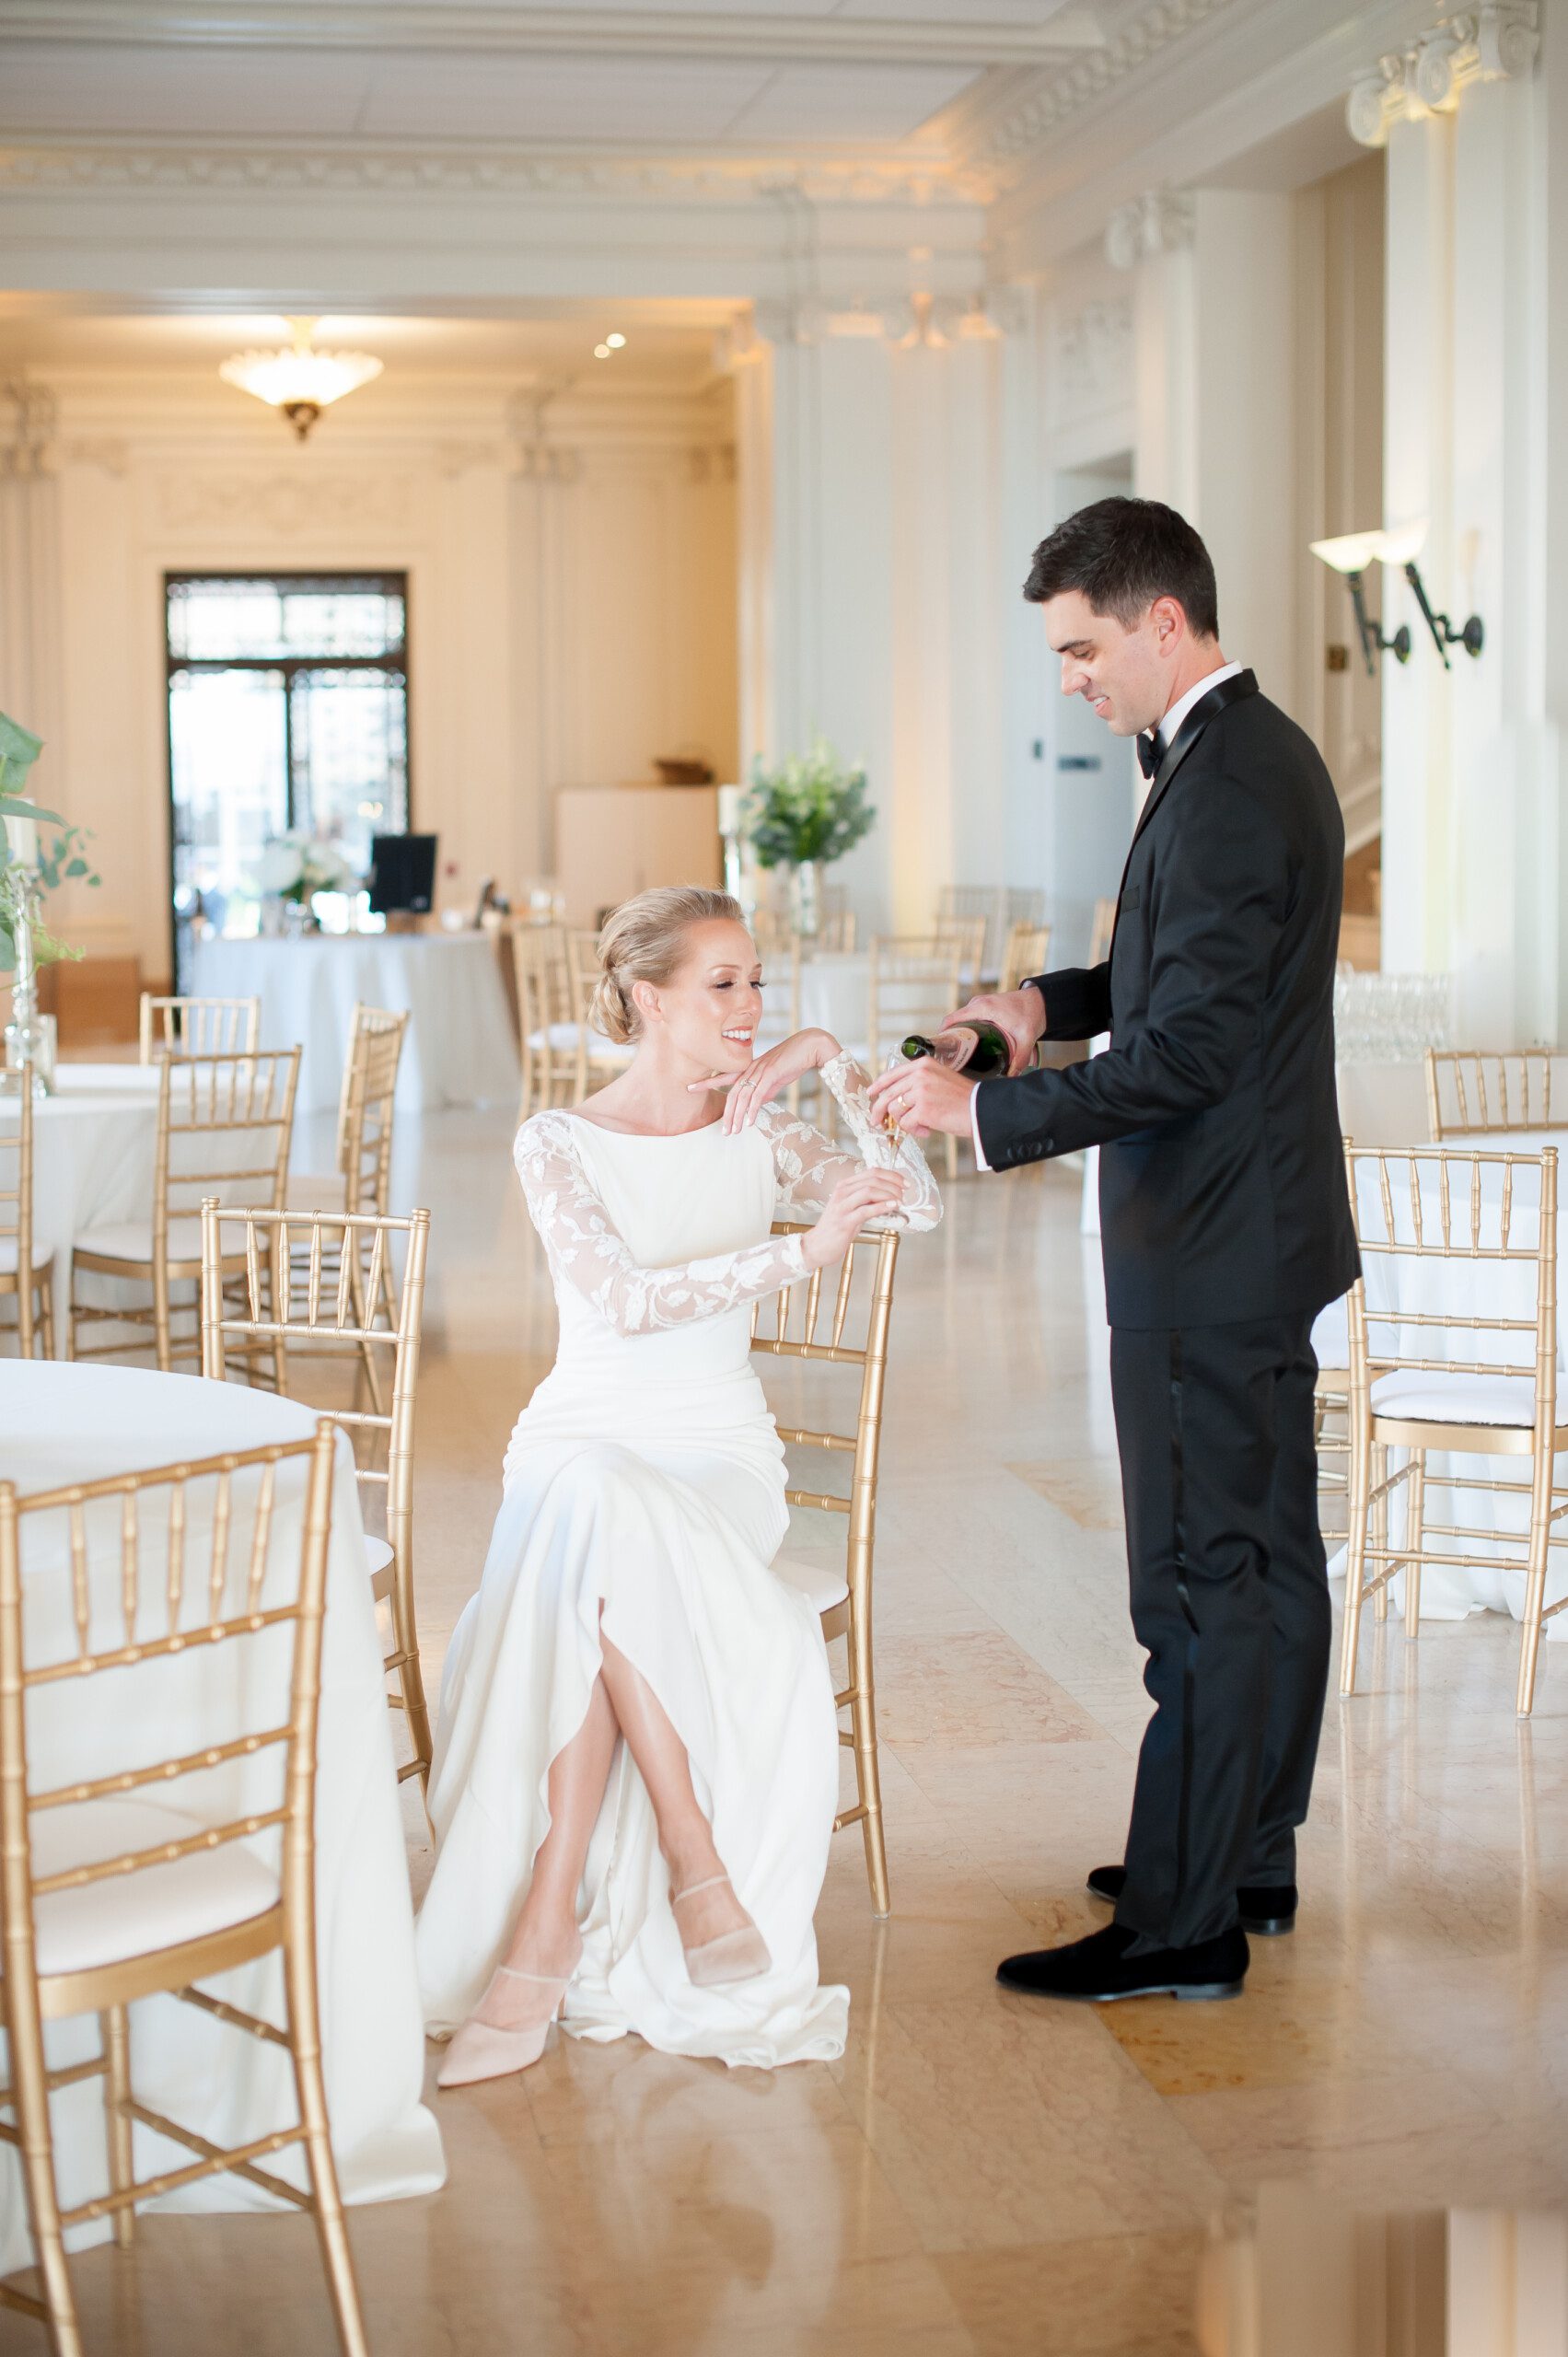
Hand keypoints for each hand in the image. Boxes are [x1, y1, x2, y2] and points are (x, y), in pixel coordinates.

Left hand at [688, 1029, 837, 1133]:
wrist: (809, 1047)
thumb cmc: (792, 1062)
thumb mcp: (775, 1079)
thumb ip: (764, 1091)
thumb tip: (755, 1105)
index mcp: (749, 1068)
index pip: (724, 1076)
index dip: (707, 1082)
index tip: (690, 1087)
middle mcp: (751, 1068)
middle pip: (732, 1093)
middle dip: (726, 1113)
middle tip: (723, 1131)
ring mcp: (760, 1070)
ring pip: (743, 1096)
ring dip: (737, 1116)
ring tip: (734, 1132)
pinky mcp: (771, 1074)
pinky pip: (758, 1095)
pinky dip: (752, 1110)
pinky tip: (749, 1122)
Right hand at [803, 1166, 908, 1266]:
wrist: (817, 1246)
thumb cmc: (837, 1227)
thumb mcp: (853, 1208)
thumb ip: (867, 1200)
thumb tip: (890, 1195)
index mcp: (845, 1186)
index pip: (872, 1172)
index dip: (892, 1175)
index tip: (905, 1183)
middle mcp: (842, 1192)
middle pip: (873, 1179)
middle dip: (894, 1184)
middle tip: (904, 1193)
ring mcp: (842, 1206)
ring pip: (869, 1191)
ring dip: (889, 1195)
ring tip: (899, 1202)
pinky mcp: (844, 1222)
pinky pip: (866, 1210)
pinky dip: (882, 1206)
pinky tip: (892, 1207)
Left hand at [866, 1055, 977, 1139]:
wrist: (981, 1109)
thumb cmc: (964, 1098)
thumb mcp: (940, 1079)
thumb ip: (918, 1083)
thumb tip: (896, 1099)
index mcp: (923, 1064)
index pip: (893, 1074)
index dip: (879, 1085)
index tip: (871, 1094)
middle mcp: (920, 1075)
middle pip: (888, 1094)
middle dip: (879, 1111)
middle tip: (877, 1123)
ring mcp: (920, 1091)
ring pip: (895, 1110)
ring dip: (904, 1123)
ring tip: (920, 1127)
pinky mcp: (923, 1109)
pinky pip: (907, 1124)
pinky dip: (915, 1131)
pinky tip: (927, 1131)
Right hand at [940, 988, 1043, 1075]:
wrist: (1041, 1001)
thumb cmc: (1032, 1013)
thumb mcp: (1026, 1038)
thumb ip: (1019, 1059)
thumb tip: (1011, 1077)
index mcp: (982, 1008)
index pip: (951, 1020)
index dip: (942, 1034)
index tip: (940, 1050)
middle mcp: (977, 1004)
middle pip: (954, 1022)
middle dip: (950, 1039)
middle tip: (949, 1058)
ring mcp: (980, 1004)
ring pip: (961, 1020)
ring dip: (958, 1034)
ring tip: (958, 1054)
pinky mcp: (985, 1006)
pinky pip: (968, 1017)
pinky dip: (966, 1029)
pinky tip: (970, 1044)